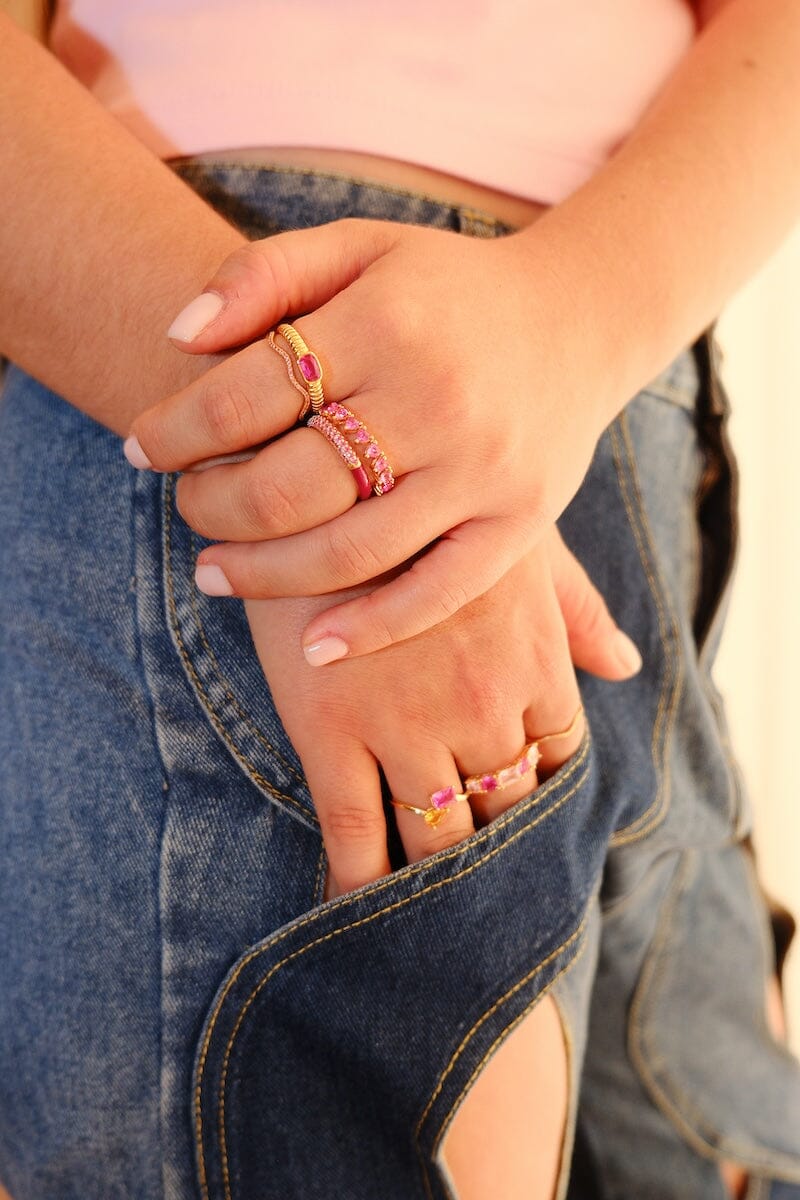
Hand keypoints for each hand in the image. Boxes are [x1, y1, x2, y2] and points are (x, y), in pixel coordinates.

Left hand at [125, 219, 609, 659]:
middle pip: (288, 485)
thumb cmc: (446, 290)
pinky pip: (436, 593)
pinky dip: (370, 628)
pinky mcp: (518, 523)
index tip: (143, 448)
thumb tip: (178, 335)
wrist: (578, 318)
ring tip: (213, 574)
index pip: (247, 393)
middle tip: (186, 508)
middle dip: (211, 507)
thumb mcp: (359, 247)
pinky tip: (313, 646)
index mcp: (385, 323)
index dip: (176, 430)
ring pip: (348, 551)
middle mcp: (436, 400)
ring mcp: (481, 471)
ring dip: (262, 575)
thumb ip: (265, 272)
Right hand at [245, 532, 606, 895]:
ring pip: (437, 835)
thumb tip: (626, 664)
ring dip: (436, 880)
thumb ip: (575, 611)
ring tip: (430, 910)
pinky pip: (353, 834)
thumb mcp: (519, 544)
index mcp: (534, 661)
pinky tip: (357, 907)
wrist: (328, 467)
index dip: (543, 787)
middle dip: (496, 844)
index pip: (559, 755)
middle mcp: (483, 708)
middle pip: (504, 807)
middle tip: (479, 873)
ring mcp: (407, 727)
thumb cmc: (428, 500)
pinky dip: (359, 884)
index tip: (522, 803)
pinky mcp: (331, 733)